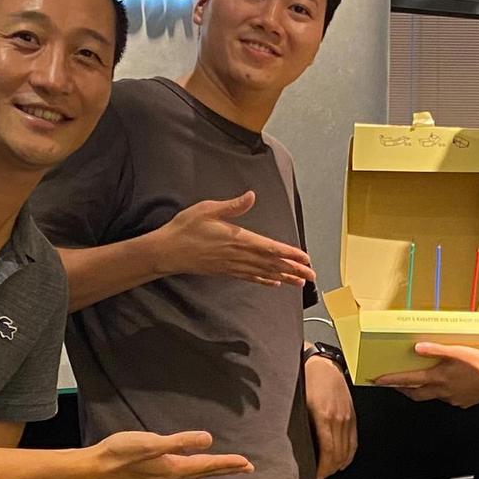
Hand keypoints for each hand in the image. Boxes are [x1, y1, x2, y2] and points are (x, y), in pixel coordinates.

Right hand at [85, 430, 253, 478]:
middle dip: (226, 470)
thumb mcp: (151, 443)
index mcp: (174, 468)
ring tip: (226, 467)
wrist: (95, 469)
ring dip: (213, 470)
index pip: (207, 466)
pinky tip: (192, 466)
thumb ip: (179, 442)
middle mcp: (171, 476)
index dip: (228, 464)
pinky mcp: (153, 474)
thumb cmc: (121, 454)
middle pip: (205, 473)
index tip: (247, 463)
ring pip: (195, 474)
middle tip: (247, 468)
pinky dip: (196, 469)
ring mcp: (161, 477)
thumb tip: (208, 440)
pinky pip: (183, 473)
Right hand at [156, 193, 317, 287]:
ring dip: (283, 277)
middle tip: (311, 276)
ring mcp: (232, 265)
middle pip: (272, 263)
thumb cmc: (185, 228)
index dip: (290, 254)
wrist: (167, 251)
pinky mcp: (225, 271)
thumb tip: (251, 196)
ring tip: (300, 282)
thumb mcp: (208, 209)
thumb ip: (232, 205)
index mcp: (237, 238)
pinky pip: (249, 277)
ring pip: (264, 272)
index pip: (270, 248)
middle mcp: (238, 255)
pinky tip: (274, 283)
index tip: (305, 258)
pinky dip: (264, 280)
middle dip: (293, 269)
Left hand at [304, 353, 358, 478]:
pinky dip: (349, 454)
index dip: (323, 469)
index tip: (315, 477)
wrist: (322, 363)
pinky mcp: (352, 415)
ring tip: (329, 471)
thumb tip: (298, 450)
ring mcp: (348, 417)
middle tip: (319, 477)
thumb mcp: (298, 405)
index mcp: (324, 417)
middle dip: (330, 469)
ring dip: (339, 464)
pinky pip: (354, 441)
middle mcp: (339, 419)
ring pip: (348, 449)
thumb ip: (301, 426)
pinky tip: (342, 460)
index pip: (328, 452)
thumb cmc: (305, 381)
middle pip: (339, 454)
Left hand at [375, 343, 478, 408]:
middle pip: (415, 394)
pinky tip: (447, 383)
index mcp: (438, 378)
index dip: (391, 380)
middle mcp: (442, 391)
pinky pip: (446, 397)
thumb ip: (437, 350)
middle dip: (402, 389)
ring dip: (421, 390)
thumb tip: (417, 348)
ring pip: (430, 396)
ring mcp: (452, 398)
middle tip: (393, 384)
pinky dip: (440, 391)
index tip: (377, 381)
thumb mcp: (458, 351)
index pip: (408, 380)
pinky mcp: (461, 401)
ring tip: (419, 380)